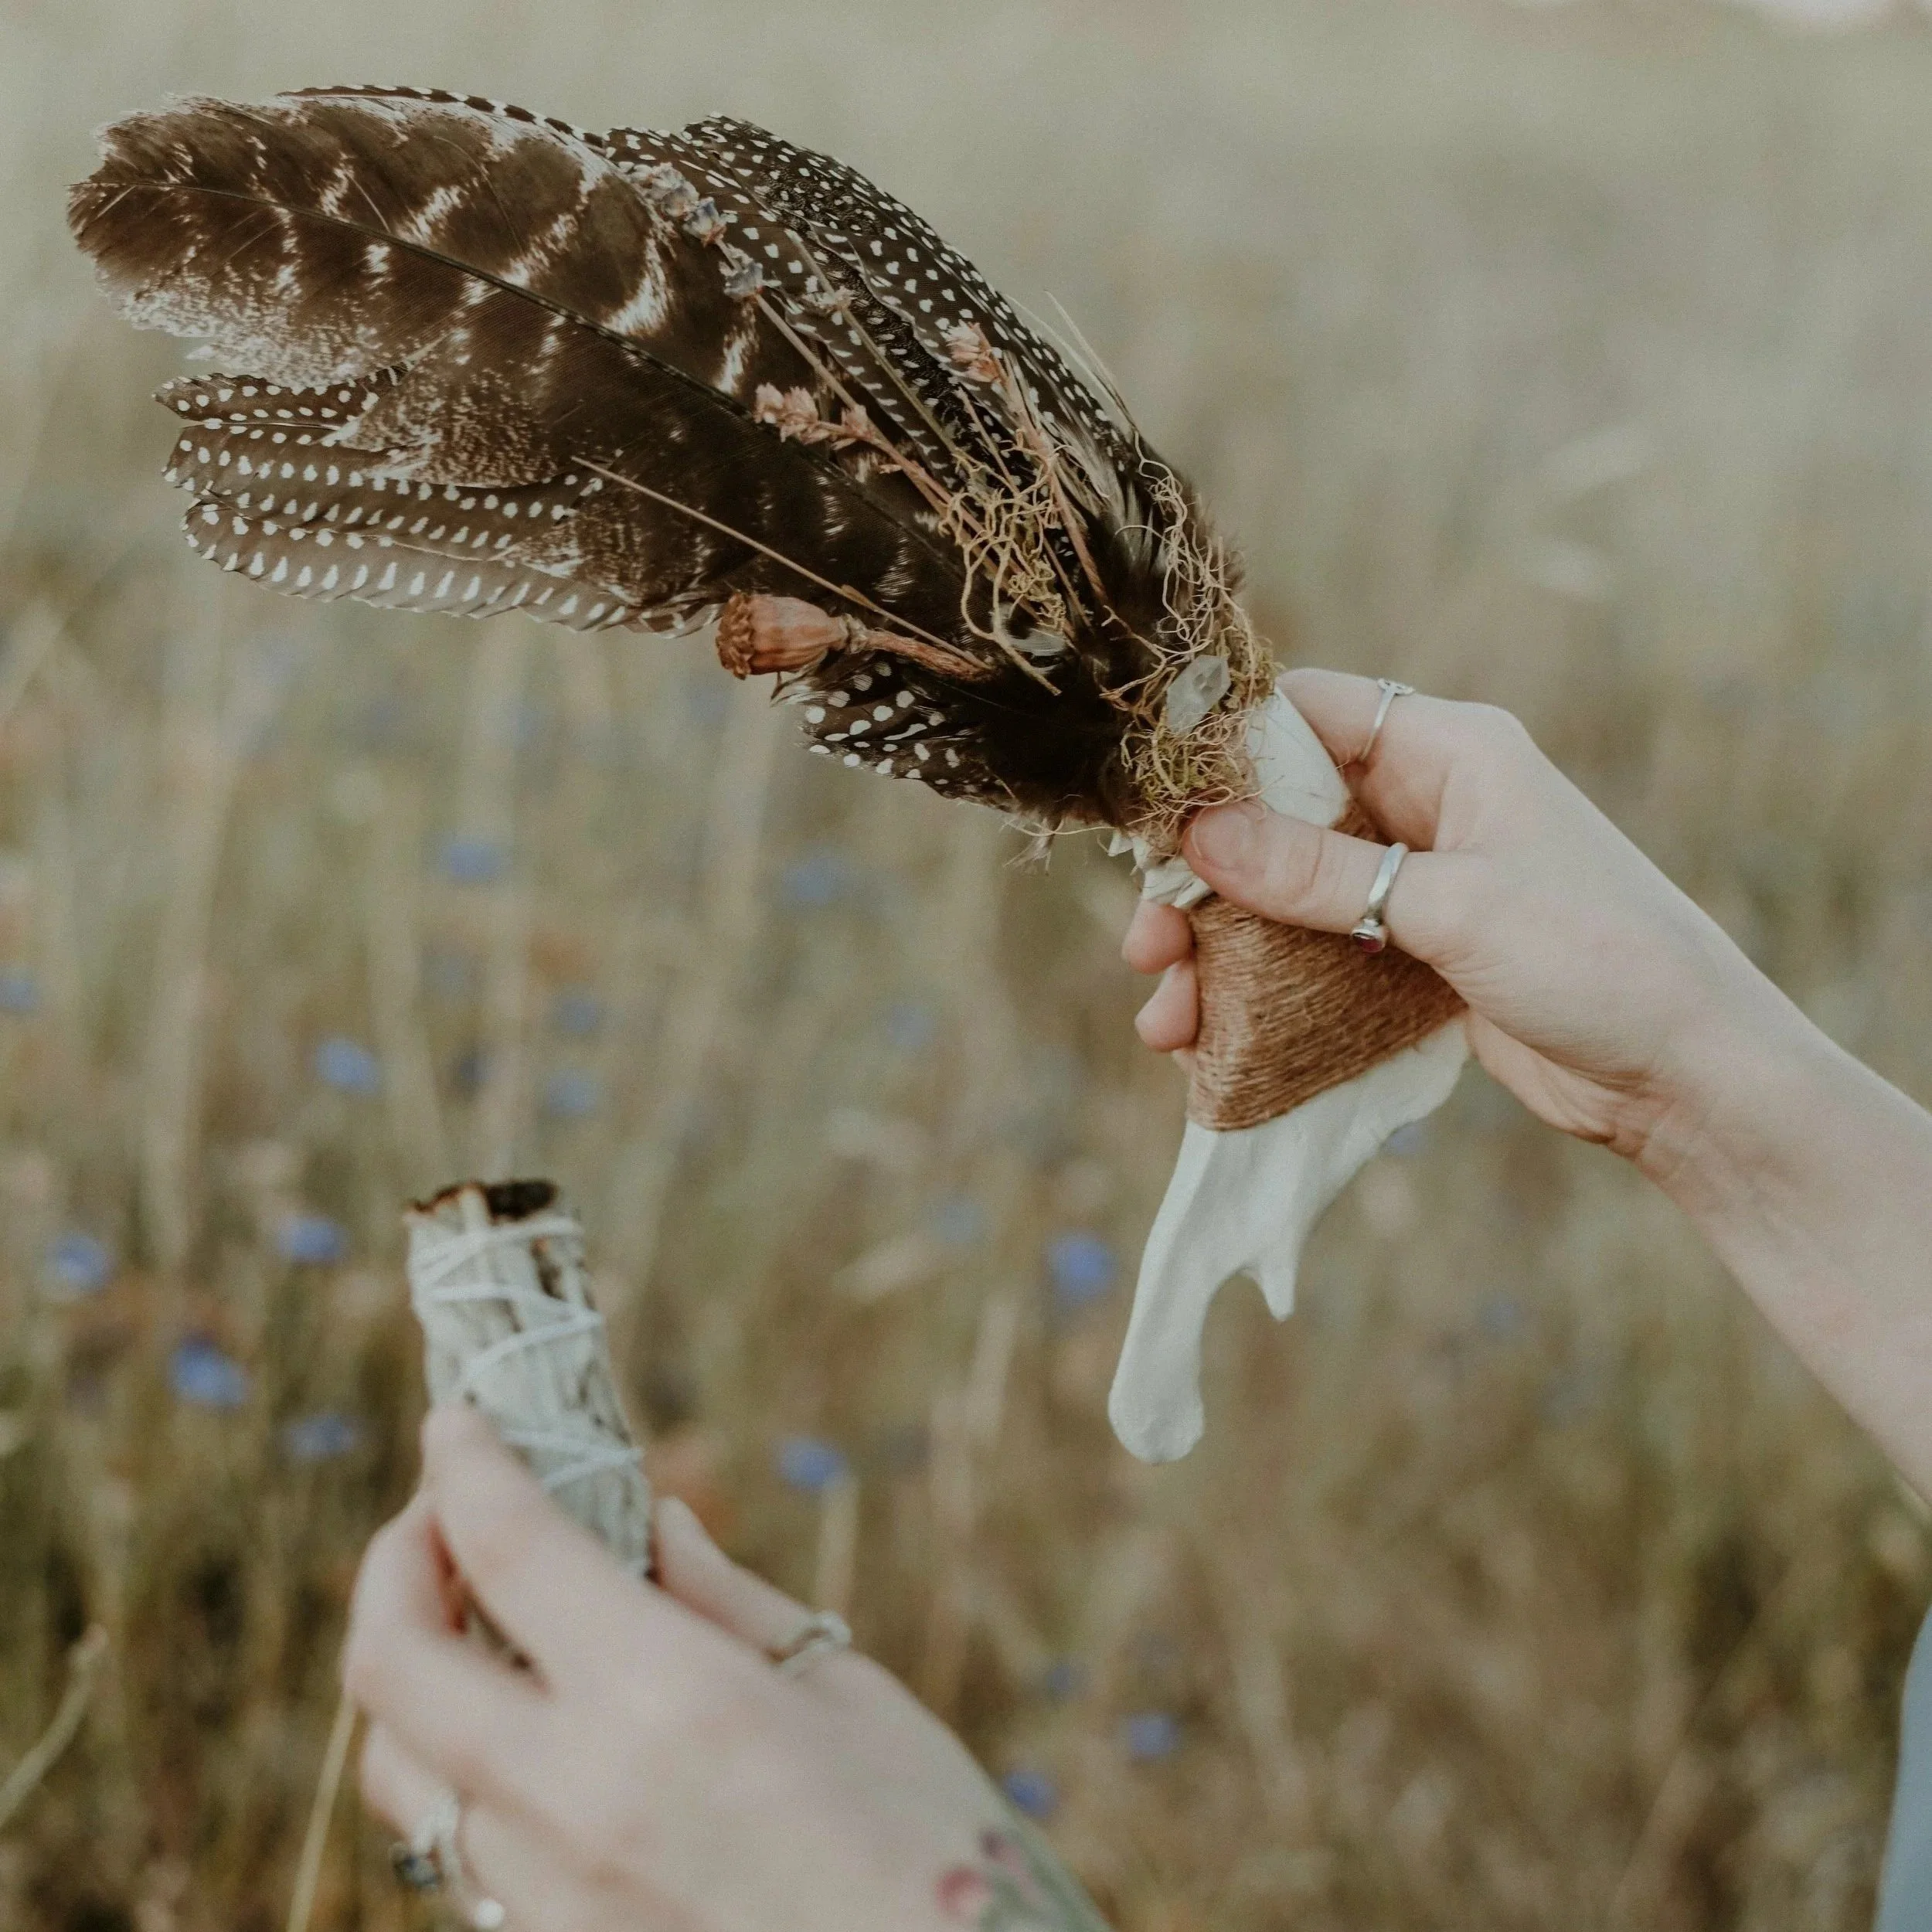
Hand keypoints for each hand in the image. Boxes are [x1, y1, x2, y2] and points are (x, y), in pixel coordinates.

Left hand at [345, 1406, 1101, 1931]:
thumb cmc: (929, 1845)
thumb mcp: (845, 1692)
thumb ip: (726, 1603)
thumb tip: (651, 1523)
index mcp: (668, 1699)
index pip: (510, 1548)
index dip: (467, 1465)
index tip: (457, 1420)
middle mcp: (575, 1798)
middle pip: (392, 1661)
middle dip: (393, 1560)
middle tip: (437, 1515)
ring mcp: (545, 1896)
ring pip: (397, 1769)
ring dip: (407, 1674)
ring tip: (466, 1624)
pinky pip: (454, 1853)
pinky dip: (456, 1770)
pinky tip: (522, 1736)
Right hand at [1123, 667, 1805, 1173]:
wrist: (1687, 1074)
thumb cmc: (1598, 958)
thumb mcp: (1451, 906)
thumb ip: (1320, 872)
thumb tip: (1198, 835)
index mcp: (1447, 752)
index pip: (1308, 714)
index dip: (1221, 754)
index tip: (1148, 814)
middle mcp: (1423, 807)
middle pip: (1276, 819)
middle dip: (1202, 883)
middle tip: (1147, 945)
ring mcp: (1414, 885)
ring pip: (1282, 900)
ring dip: (1219, 954)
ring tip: (1166, 1017)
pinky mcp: (1412, 958)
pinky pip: (1311, 961)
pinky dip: (1259, 995)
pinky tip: (1210, 1043)